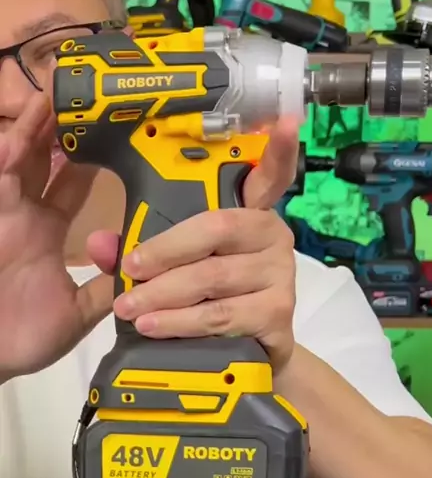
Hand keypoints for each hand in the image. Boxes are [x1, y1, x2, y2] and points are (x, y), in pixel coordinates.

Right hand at [0, 94, 110, 379]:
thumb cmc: (22, 336)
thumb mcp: (79, 310)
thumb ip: (108, 283)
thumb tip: (142, 260)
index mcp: (47, 231)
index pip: (72, 184)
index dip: (88, 158)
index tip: (111, 132)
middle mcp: (24, 214)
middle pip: (42, 160)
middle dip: (58, 129)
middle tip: (81, 97)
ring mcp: (1, 212)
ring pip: (17, 159)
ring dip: (31, 129)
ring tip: (50, 97)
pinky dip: (3, 158)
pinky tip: (15, 138)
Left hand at [89, 119, 299, 371]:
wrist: (248, 354)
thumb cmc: (211, 299)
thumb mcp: (174, 268)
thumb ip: (139, 249)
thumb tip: (100, 242)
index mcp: (250, 213)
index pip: (269, 175)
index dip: (279, 150)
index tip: (285, 122)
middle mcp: (272, 236)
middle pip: (216, 228)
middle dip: (165, 251)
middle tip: (129, 271)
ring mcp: (280, 275)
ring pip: (213, 278)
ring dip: (164, 294)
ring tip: (129, 309)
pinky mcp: (278, 313)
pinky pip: (222, 315)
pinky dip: (183, 322)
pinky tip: (156, 326)